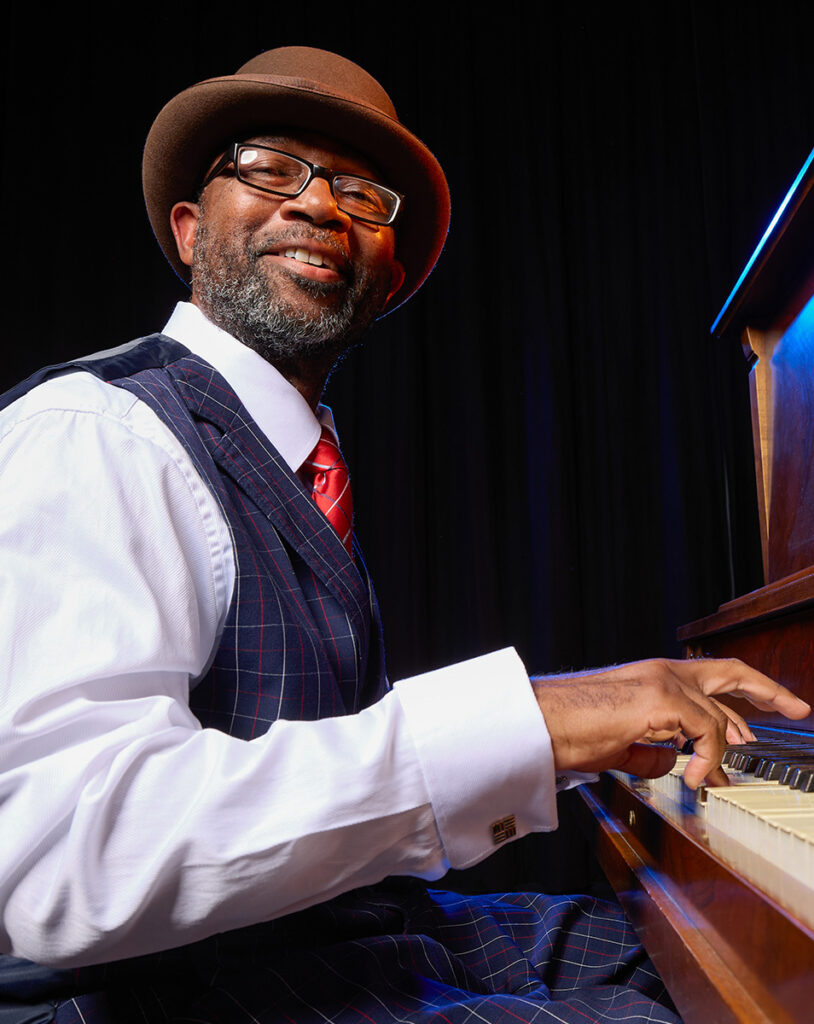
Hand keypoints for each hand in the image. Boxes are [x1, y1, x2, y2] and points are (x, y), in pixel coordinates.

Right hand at [531, 657, 810, 788]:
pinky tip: (693, 775)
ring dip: (721, 752)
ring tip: (709, 777)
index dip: (737, 707)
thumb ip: (655, 749)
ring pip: (717, 716)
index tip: (755, 727)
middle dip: (770, 690)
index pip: (709, 684)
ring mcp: (664, 681)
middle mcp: (662, 672)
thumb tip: (676, 763)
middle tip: (798, 706)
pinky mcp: (662, 698)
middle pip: (732, 672)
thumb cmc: (569, 732)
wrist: (542, 721)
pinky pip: (706, 732)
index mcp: (653, 678)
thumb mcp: (622, 744)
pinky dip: (707, 758)